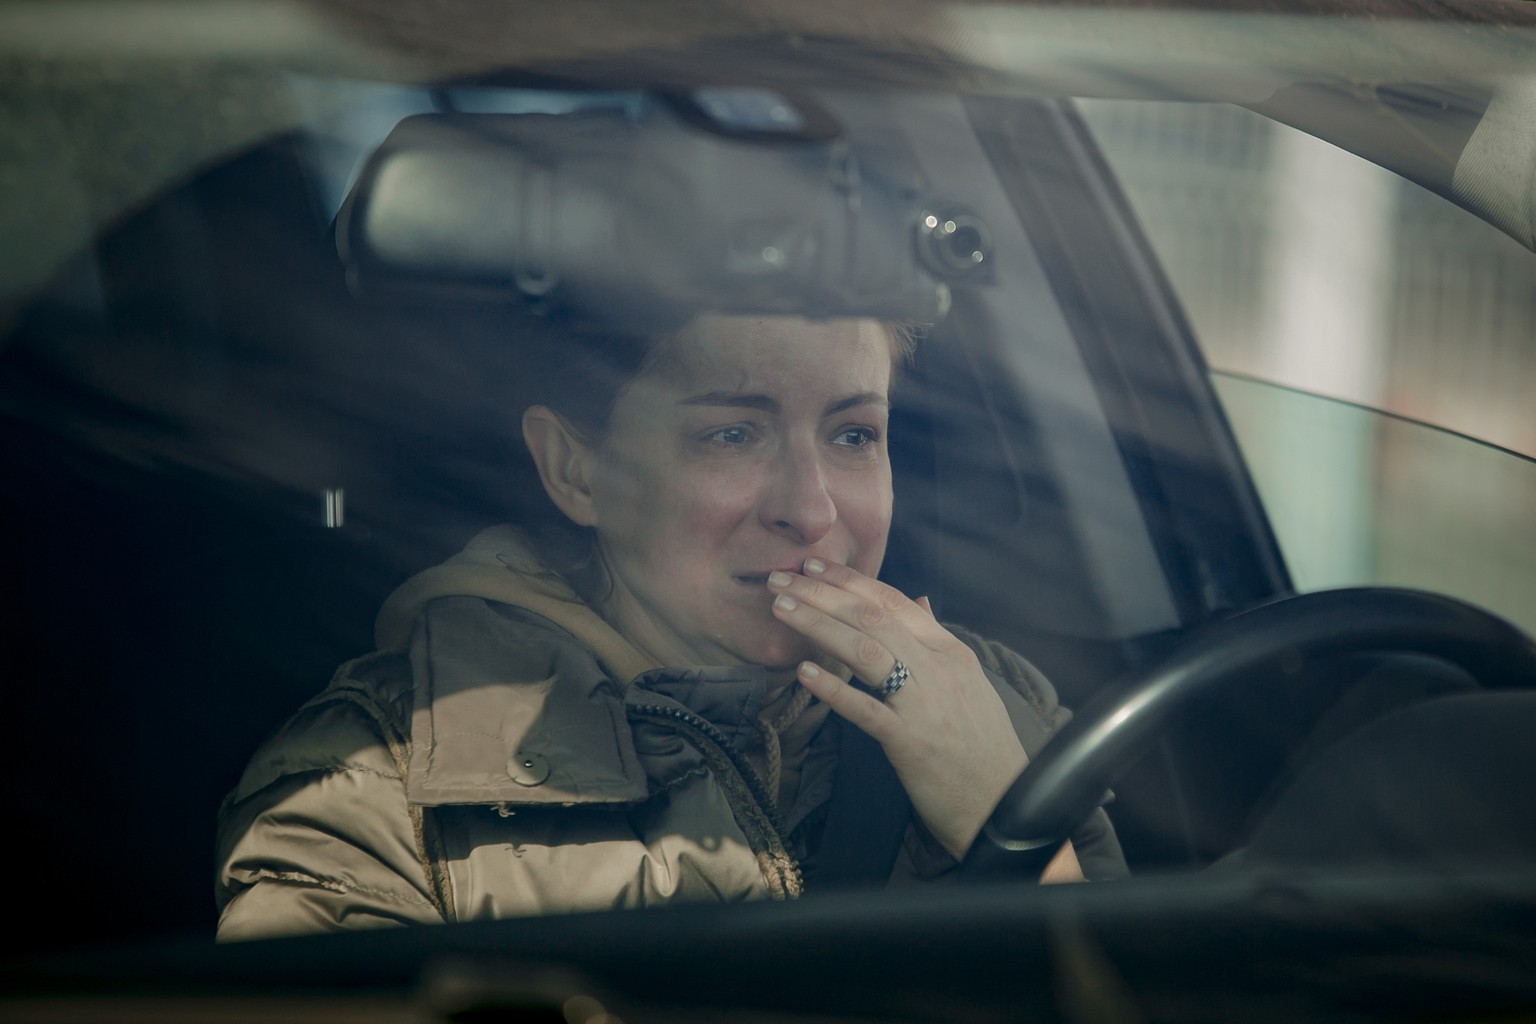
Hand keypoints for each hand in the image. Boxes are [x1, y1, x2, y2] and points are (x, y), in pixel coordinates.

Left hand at [768, 559, 1051, 865]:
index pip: (894, 602)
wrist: (1006, 804)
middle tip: (781, 578)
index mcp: (950, 652)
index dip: (851, 580)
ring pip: (865, 651)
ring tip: (782, 609)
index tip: (814, 564)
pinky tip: (803, 672)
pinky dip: (834, 688)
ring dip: (818, 625)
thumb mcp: (968, 682)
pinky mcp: (910, 742)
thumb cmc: (982, 746)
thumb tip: (920, 599)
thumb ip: (938, 639)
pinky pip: (866, 709)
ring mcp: (924, 704)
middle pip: (871, 618)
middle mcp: (938, 669)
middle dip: (822, 593)